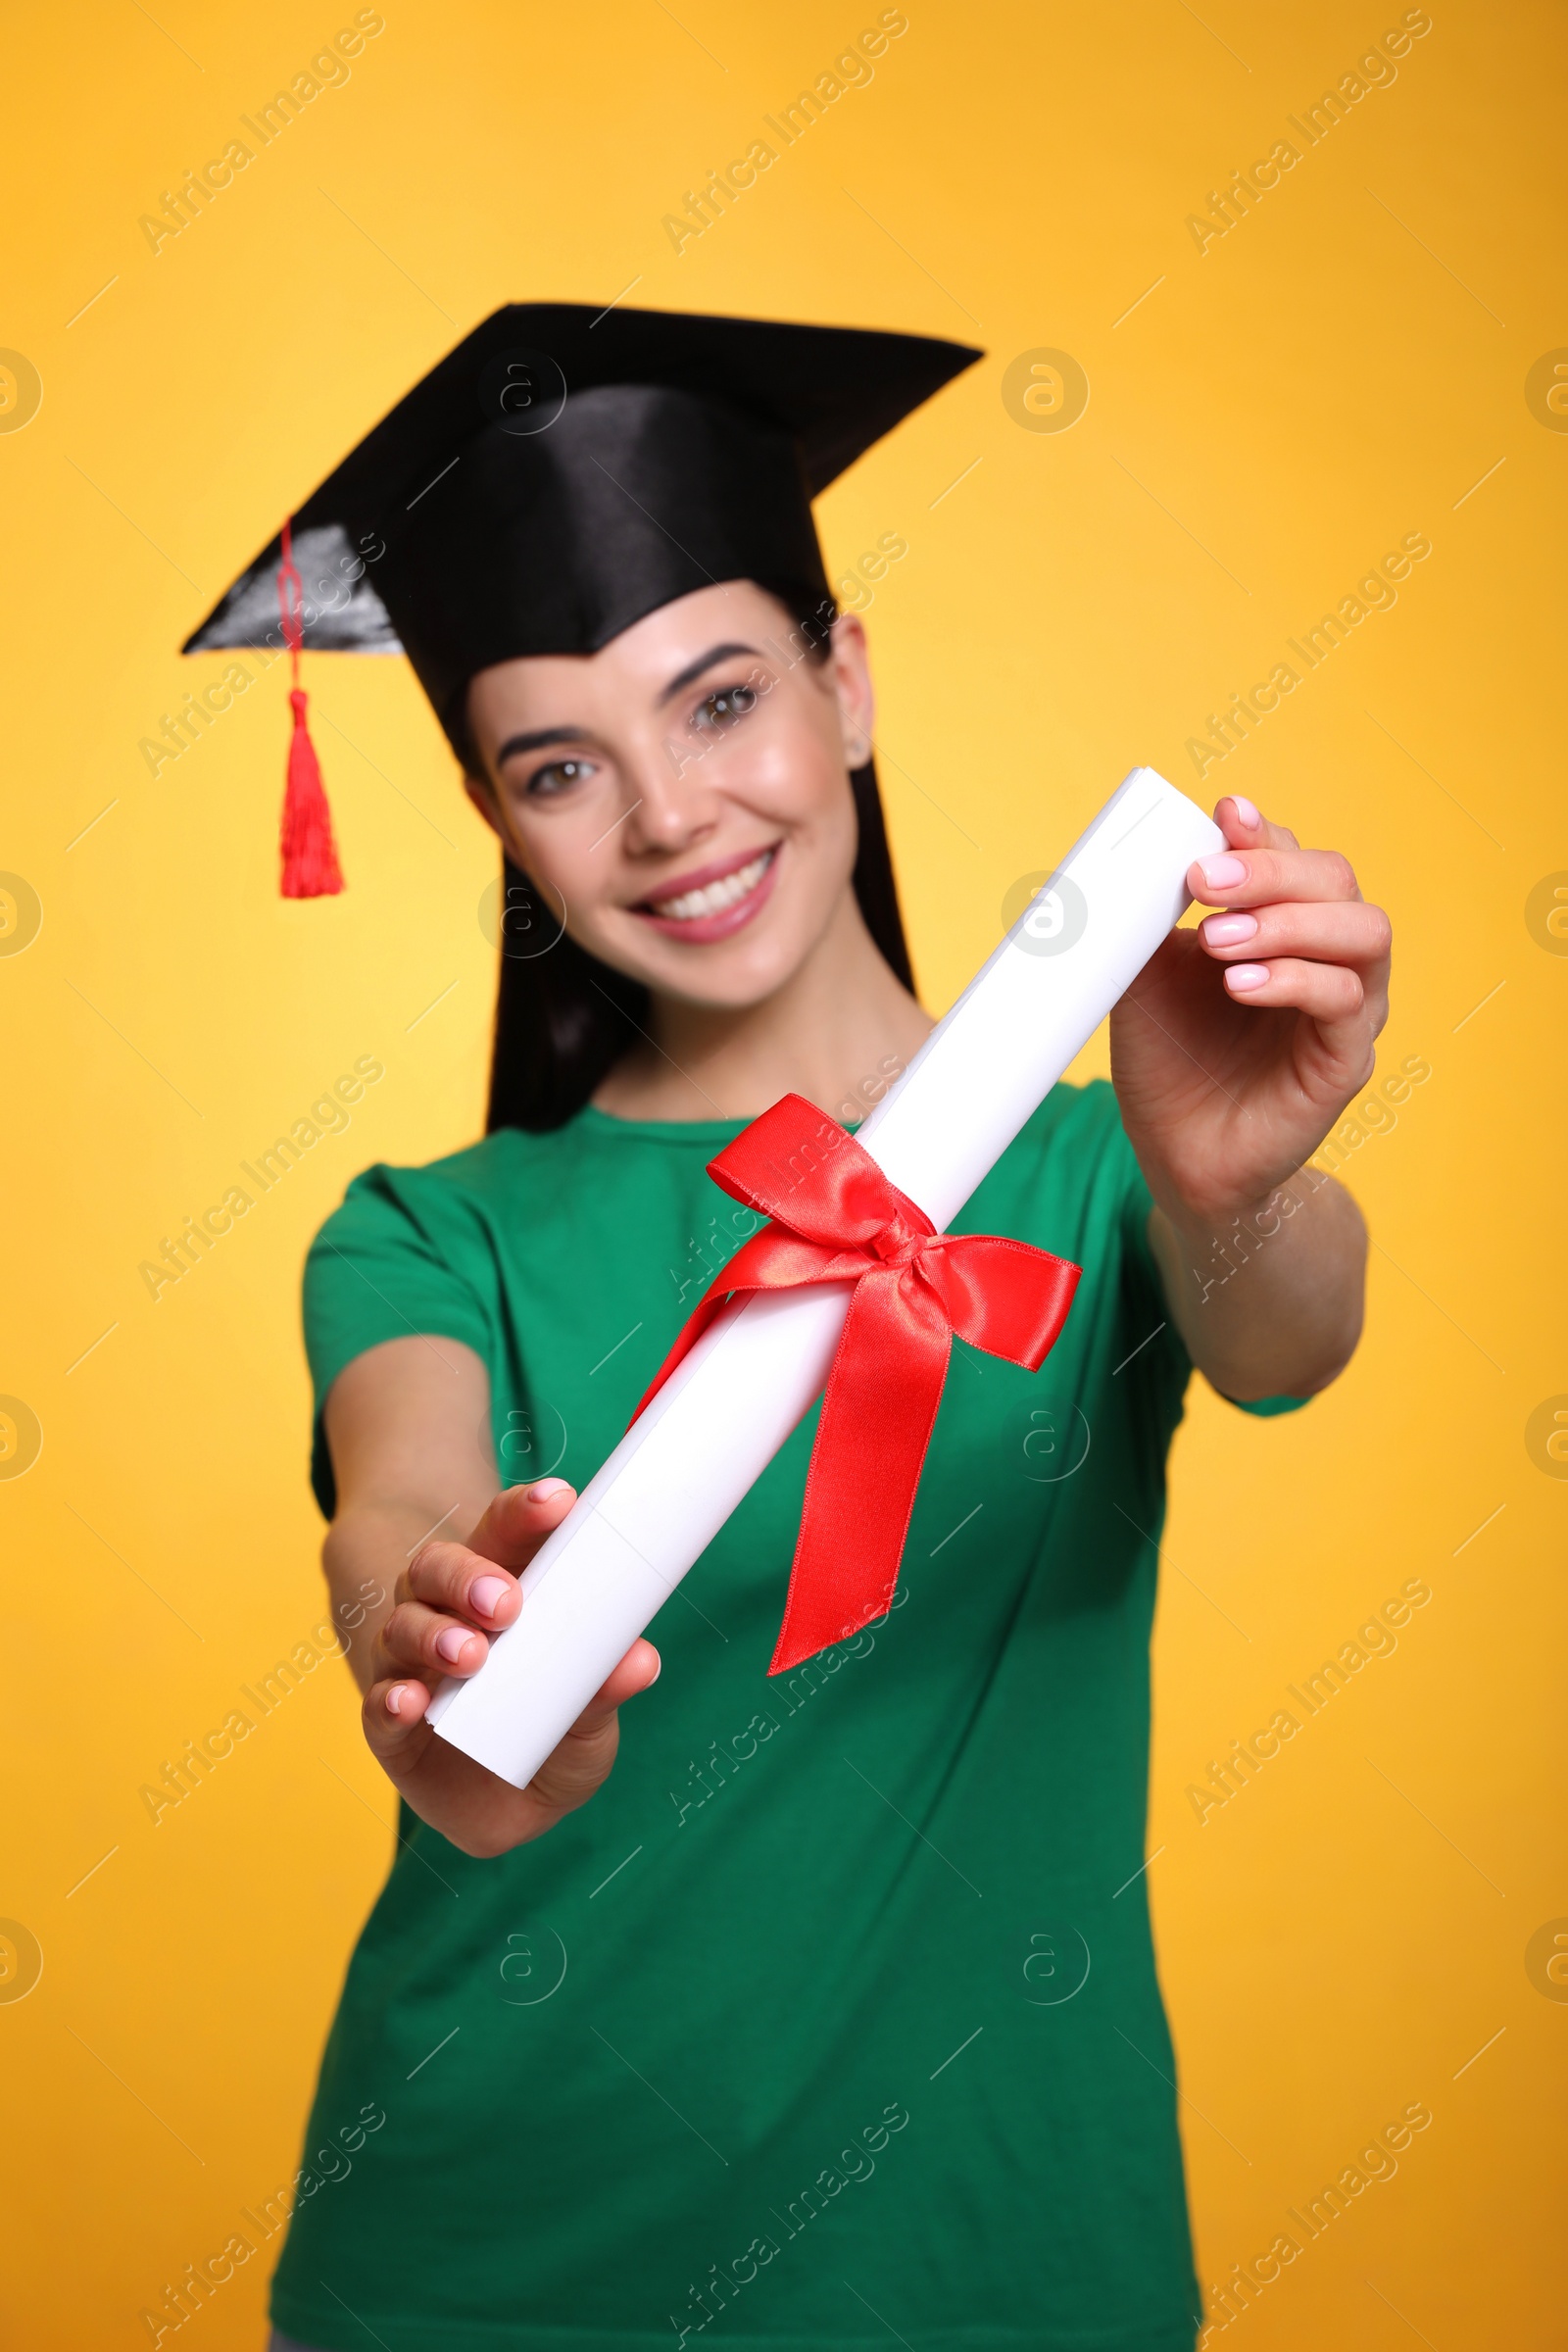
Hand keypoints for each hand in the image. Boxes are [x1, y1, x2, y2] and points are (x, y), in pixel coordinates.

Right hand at [362, 1479, 660, 1858]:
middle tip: (507, 1603)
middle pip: (438, 1568)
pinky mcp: (389, 1728)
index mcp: (501, 1590)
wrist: (508, 1808)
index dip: (525, 1512)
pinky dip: (390, 1700)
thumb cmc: (552, 1735)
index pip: (504, 1534)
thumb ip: (605, 1686)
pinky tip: (409, 1701)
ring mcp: (411, 1668)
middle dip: (468, 1577)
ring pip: (403, 1626)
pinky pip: (379, 1705)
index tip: (559, 1500)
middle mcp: (446, 1616)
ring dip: (433, 1635)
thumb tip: (640, 1660)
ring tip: (470, 1655)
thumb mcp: (589, 1713)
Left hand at [1111, 794, 1390, 1221]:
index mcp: (1286, 923)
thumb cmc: (1168, 1058)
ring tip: (1219, 940)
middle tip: (1204, 883)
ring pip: (1363, 933)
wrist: (1174, 1153)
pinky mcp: (1346, 1061)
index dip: (1262, 834)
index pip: (1295, 857)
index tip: (1223, 816)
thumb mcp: (1143, 976)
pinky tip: (1240, 984)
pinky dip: (1295, 981)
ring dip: (1290, 922)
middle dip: (1270, 870)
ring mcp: (1348, 1009)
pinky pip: (1345, 1003)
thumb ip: (1146, 919)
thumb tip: (1133, 859)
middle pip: (1337, 880)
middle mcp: (1329, 957)